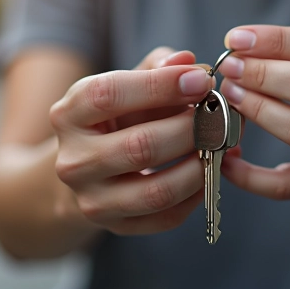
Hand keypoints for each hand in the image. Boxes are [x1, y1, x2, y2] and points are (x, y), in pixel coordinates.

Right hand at [50, 47, 213, 233]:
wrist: (79, 175)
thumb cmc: (112, 120)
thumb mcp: (122, 87)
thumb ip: (155, 69)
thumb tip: (188, 61)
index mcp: (69, 115)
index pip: (109, 95)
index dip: (160, 85)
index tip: (203, 79)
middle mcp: (73, 161)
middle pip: (141, 146)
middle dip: (192, 129)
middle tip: (221, 115)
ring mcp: (92, 200)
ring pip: (158, 190)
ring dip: (200, 166)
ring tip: (220, 145)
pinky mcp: (115, 227)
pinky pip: (167, 216)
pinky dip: (196, 194)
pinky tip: (207, 171)